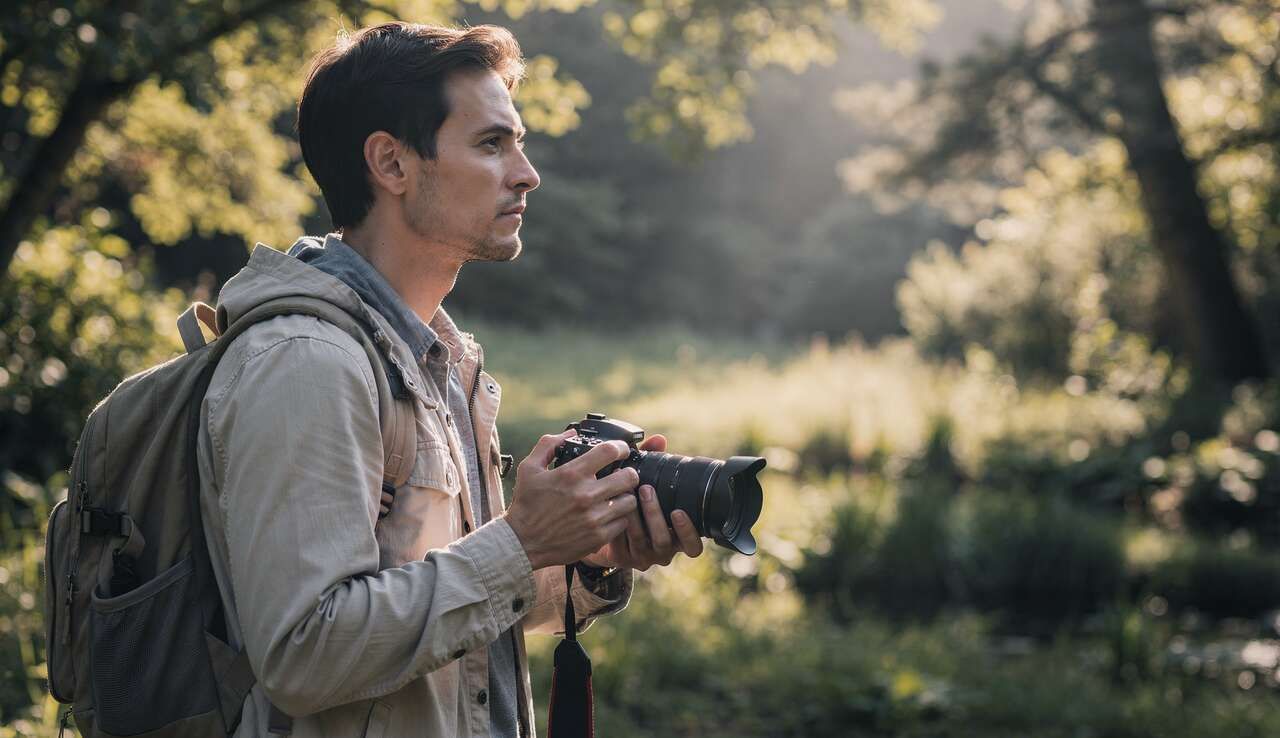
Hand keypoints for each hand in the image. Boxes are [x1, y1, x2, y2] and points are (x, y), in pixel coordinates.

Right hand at [503, 429, 640, 569]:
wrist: (521, 542)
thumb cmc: (526, 504)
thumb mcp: (529, 468)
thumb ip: (548, 444)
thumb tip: (571, 433)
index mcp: (571, 474)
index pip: (610, 452)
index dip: (621, 447)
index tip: (622, 450)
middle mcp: (586, 495)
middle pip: (629, 476)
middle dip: (628, 473)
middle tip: (623, 475)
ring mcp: (594, 517)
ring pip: (630, 500)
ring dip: (625, 496)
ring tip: (616, 496)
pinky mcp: (598, 537)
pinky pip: (623, 522)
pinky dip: (619, 517)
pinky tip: (609, 515)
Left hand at [581, 434, 704, 571]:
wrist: (608, 528)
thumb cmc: (637, 504)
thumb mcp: (649, 484)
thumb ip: (654, 462)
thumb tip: (659, 440)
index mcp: (677, 536)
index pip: (693, 546)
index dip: (688, 532)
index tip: (678, 512)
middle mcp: (663, 550)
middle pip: (664, 541)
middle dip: (655, 513)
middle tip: (646, 489)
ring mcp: (642, 556)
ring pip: (641, 541)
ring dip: (635, 516)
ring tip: (627, 493)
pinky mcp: (622, 558)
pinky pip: (621, 545)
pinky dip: (617, 524)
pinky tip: (612, 507)